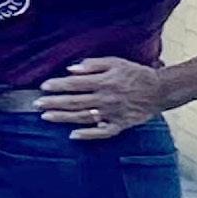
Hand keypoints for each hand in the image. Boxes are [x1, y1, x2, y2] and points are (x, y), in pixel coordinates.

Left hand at [36, 57, 167, 139]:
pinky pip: (102, 132)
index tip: (43, 86)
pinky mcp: (119, 125)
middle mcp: (106, 99)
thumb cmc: (135, 74)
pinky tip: (72, 135)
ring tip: (46, 117)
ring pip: (83, 117)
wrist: (159, 90)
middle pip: (75, 101)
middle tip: (36, 104)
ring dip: (63, 118)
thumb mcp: (116, 62)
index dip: (58, 85)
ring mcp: (112, 113)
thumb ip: (93, 65)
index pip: (75, 84)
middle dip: (54, 102)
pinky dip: (88, 135)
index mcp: (104, 82)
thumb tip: (71, 69)